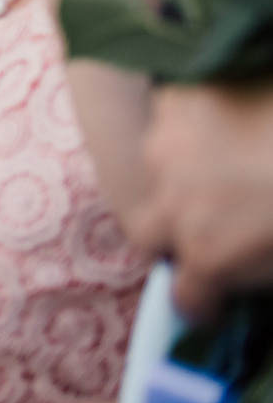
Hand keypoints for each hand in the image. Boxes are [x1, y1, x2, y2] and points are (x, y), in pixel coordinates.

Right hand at [135, 84, 272, 319]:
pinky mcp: (174, 101)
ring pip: (157, 177)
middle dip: (174, 241)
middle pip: (148, 234)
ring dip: (182, 183)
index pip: (185, 297)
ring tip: (226, 170)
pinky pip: (168, 128)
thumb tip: (234, 278)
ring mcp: (167, 145)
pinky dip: (190, 136)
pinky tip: (227, 129)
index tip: (213, 299)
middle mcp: (174, 200)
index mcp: (211, 248)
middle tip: (211, 234)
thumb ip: (254, 270)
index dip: (202, 302)